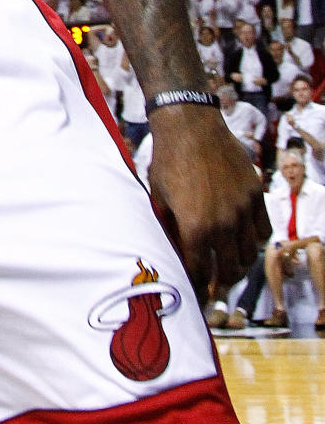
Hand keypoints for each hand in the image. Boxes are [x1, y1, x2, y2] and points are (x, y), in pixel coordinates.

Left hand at [147, 105, 269, 302]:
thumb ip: (170, 231)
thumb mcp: (160, 199)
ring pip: (251, 254)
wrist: (190, 125)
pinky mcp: (256, 193)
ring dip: (240, 265)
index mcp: (195, 228)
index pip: (201, 273)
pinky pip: (264, 229)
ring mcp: (243, 209)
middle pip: (230, 270)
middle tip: (215, 286)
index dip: (199, 289)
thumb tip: (175, 256)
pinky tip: (245, 241)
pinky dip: (256, 241)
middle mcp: (224, 223)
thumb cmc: (168, 161)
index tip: (198, 297)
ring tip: (230, 267)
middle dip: (221, 283)